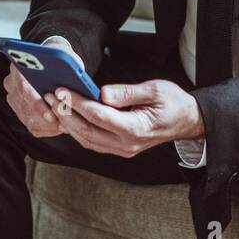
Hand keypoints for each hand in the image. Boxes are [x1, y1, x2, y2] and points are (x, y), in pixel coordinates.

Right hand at [1, 41, 86, 138]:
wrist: (47, 61)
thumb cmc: (57, 59)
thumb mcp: (64, 57)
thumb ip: (66, 67)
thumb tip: (73, 82)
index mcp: (19, 66)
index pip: (24, 89)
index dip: (38, 105)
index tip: (52, 115)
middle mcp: (12, 83)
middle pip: (25, 107)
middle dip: (46, 119)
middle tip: (63, 125)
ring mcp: (13, 97)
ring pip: (28, 119)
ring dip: (48, 126)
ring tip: (65, 126)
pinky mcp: (18, 109)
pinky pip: (31, 125)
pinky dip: (46, 129)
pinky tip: (59, 126)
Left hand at [51, 80, 204, 157]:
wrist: (187, 122)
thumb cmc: (174, 103)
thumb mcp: (155, 90)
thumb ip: (127, 92)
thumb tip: (102, 93)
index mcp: (136, 129)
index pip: (98, 115)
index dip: (77, 102)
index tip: (62, 89)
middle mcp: (126, 144)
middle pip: (87, 131)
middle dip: (65, 113)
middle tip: (50, 96)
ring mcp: (123, 149)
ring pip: (86, 139)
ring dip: (67, 123)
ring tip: (53, 105)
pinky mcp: (120, 148)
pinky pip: (93, 142)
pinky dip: (77, 130)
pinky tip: (68, 116)